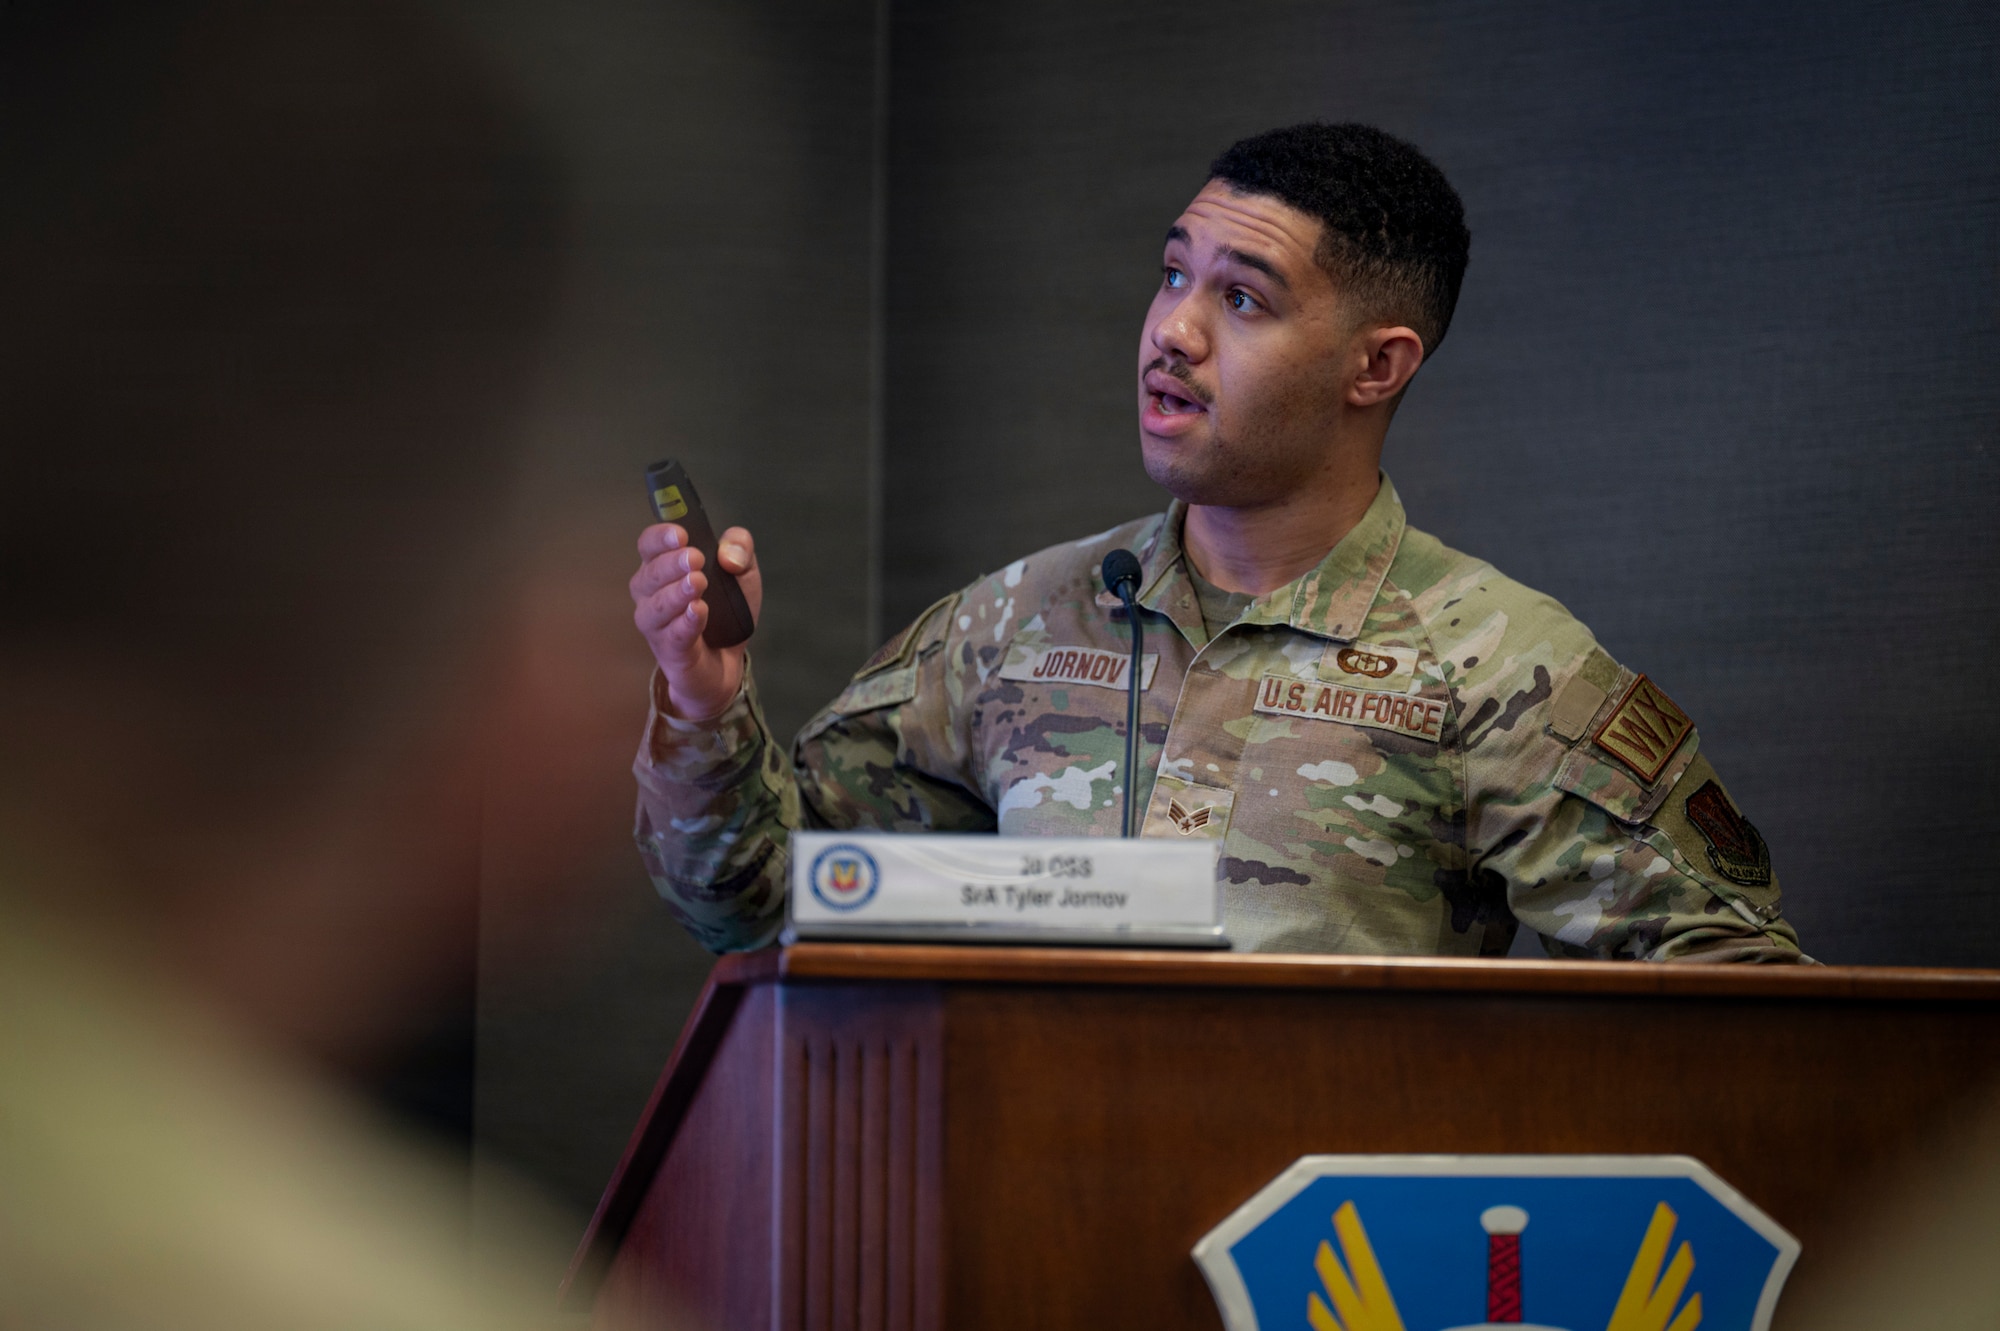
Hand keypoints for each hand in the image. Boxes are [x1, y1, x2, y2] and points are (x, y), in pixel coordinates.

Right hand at [630, 523, 762, 721]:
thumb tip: (728, 554)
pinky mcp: (670, 650)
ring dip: (676, 592)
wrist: (727, 660)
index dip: (660, 537)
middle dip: (671, 563)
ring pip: (656, 605)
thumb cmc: (725, 609)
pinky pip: (674, 634)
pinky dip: (687, 622)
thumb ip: (740, 550)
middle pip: (650, 574)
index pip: (649, 545)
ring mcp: (657, 624)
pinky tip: (700, 611)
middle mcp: (651, 594)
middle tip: (695, 558)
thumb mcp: (742, 572)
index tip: (681, 533)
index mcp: (662, 567)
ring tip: (698, 582)